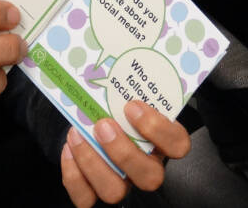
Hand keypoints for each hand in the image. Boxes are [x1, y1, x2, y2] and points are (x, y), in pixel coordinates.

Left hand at [60, 101, 190, 206]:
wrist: (93, 121)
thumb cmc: (116, 106)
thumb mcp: (128, 97)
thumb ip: (129, 89)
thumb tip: (118, 55)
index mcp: (162, 142)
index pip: (178, 146)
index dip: (158, 129)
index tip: (132, 106)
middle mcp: (146, 167)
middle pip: (149, 177)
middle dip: (123, 151)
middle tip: (103, 124)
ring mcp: (122, 183)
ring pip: (115, 191)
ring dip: (93, 162)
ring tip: (78, 135)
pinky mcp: (94, 192)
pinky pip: (86, 198)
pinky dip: (73, 175)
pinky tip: (69, 148)